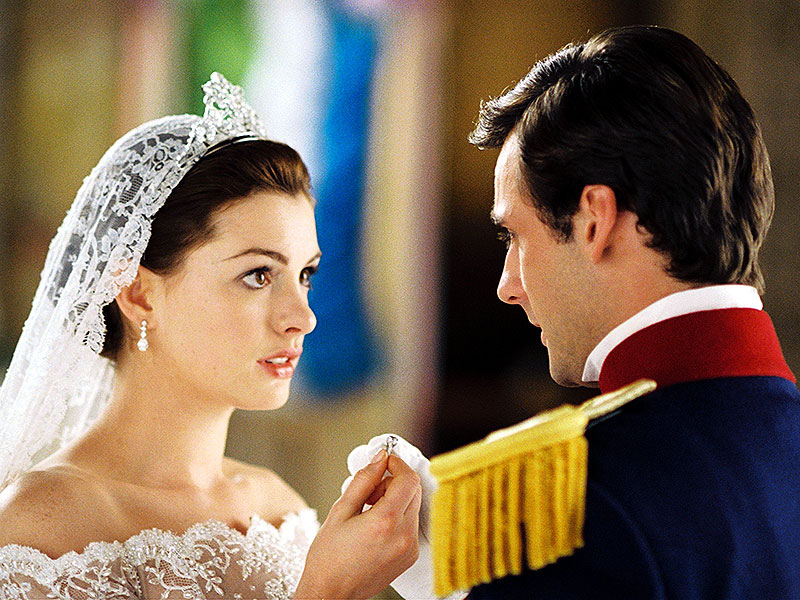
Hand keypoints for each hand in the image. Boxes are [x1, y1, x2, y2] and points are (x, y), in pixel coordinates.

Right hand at [294, 451, 421, 599]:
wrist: (330, 594)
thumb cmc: (328, 558)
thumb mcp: (340, 511)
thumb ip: (363, 480)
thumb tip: (379, 458)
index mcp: (386, 521)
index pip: (408, 479)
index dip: (397, 464)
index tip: (385, 461)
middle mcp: (404, 535)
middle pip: (414, 491)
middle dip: (394, 482)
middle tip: (370, 491)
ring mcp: (409, 548)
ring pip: (413, 506)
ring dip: (396, 499)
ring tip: (369, 511)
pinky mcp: (410, 556)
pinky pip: (411, 524)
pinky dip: (398, 517)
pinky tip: (376, 526)